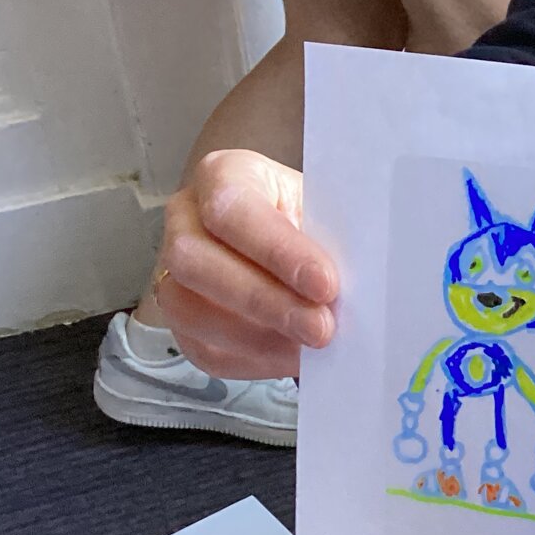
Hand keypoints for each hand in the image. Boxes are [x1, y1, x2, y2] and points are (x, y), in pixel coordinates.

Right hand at [154, 150, 336, 379]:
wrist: (299, 249)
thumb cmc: (314, 222)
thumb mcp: (327, 212)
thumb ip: (334, 238)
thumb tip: (361, 282)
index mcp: (223, 176)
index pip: (231, 209)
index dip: (277, 251)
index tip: (325, 284)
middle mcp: (185, 219)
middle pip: (196, 261)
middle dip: (265, 301)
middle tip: (322, 328)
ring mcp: (173, 272)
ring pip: (189, 310)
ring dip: (258, 336)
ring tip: (312, 347)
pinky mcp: (182, 322)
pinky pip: (206, 347)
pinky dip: (255, 358)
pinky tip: (295, 357)